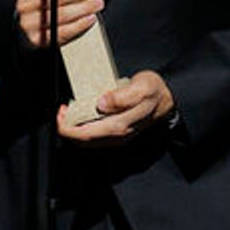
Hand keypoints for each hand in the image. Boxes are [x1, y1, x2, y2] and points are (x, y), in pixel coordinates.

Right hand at [16, 0, 102, 48]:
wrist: (33, 25)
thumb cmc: (47, 3)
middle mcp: (26, 3)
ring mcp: (30, 22)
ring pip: (61, 14)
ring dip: (83, 9)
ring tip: (95, 5)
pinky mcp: (38, 38)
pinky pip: (62, 32)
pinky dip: (79, 25)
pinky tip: (88, 19)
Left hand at [56, 70, 174, 143]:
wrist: (169, 98)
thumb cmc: (154, 91)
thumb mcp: (141, 87)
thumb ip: (121, 96)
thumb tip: (101, 103)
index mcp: (119, 126)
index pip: (85, 135)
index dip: (67, 127)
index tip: (61, 113)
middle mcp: (117, 136)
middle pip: (83, 141)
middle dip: (67, 128)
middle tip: (62, 110)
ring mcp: (118, 137)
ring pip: (88, 141)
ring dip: (75, 129)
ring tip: (69, 111)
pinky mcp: (118, 133)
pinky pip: (95, 137)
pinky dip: (83, 128)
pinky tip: (82, 115)